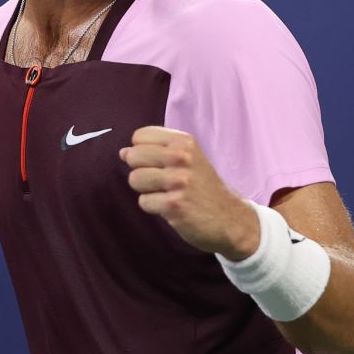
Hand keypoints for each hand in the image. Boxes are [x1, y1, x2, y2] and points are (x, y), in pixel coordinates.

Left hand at [121, 126, 259, 258]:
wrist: (230, 217)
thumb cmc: (203, 187)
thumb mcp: (189, 158)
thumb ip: (157, 151)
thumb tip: (122, 152)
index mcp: (184, 141)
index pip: (139, 136)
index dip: (142, 151)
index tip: (157, 162)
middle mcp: (181, 157)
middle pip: (133, 157)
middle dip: (140, 171)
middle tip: (160, 181)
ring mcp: (178, 181)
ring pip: (135, 179)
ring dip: (146, 191)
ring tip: (166, 194)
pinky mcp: (174, 204)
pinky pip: (144, 202)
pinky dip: (154, 207)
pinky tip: (170, 207)